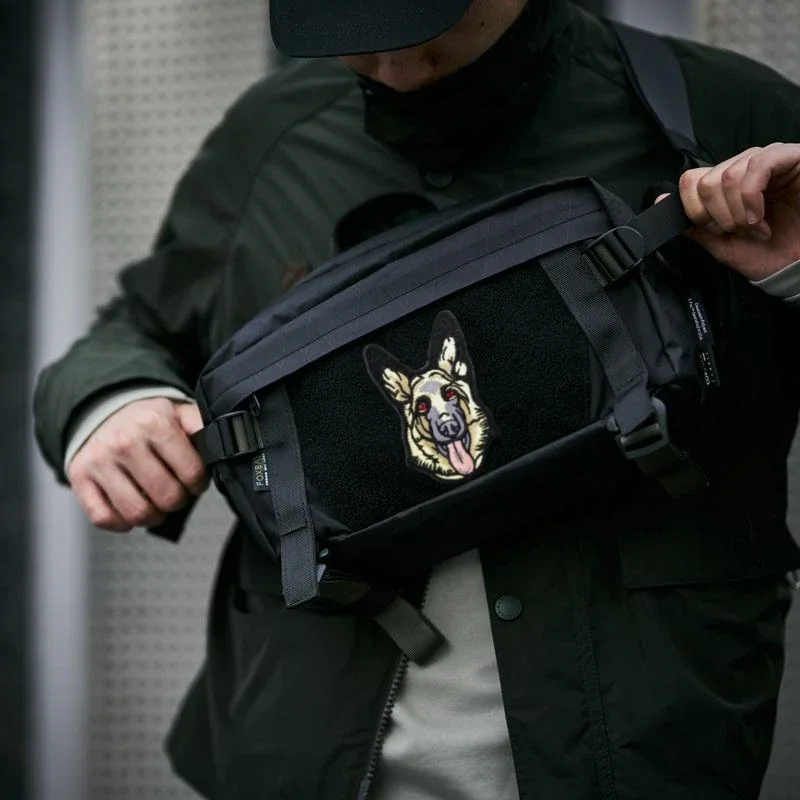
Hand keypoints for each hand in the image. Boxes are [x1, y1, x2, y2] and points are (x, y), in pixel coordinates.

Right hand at [67, 398, 208, 531]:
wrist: (104, 409)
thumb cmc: (147, 420)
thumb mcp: (179, 414)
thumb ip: (203, 429)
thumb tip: (223, 447)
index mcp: (155, 422)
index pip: (192, 472)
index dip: (199, 484)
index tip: (195, 481)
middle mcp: (125, 441)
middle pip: (167, 497)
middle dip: (178, 500)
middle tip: (176, 492)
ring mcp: (100, 461)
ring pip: (136, 512)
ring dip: (154, 516)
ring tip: (157, 504)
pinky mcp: (80, 478)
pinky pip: (103, 518)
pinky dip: (122, 522)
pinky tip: (131, 510)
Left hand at [670, 143, 799, 280]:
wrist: (796, 266)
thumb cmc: (763, 254)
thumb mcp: (719, 243)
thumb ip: (691, 223)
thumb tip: (660, 201)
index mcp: (725, 184)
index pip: (691, 181)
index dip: (696, 211)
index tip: (717, 232)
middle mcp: (744, 167)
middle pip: (705, 181)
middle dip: (718, 216)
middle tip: (739, 232)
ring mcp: (767, 159)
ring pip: (727, 176)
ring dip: (737, 212)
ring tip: (756, 228)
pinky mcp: (790, 157)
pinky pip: (758, 166)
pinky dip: (751, 198)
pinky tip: (759, 218)